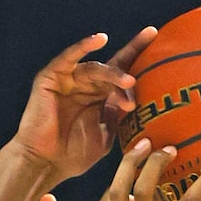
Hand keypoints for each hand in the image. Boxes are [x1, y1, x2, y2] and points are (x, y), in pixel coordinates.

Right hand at [12, 29, 155, 185]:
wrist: (44, 164)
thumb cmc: (72, 156)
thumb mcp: (105, 136)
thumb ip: (118, 116)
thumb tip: (137, 102)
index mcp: (98, 97)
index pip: (121, 71)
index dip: (137, 54)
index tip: (155, 36)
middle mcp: (84, 85)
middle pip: (111, 68)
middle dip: (129, 65)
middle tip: (147, 67)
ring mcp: (68, 80)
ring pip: (96, 69)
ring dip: (113, 74)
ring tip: (128, 83)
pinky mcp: (51, 77)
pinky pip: (69, 58)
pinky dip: (83, 47)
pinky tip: (100, 40)